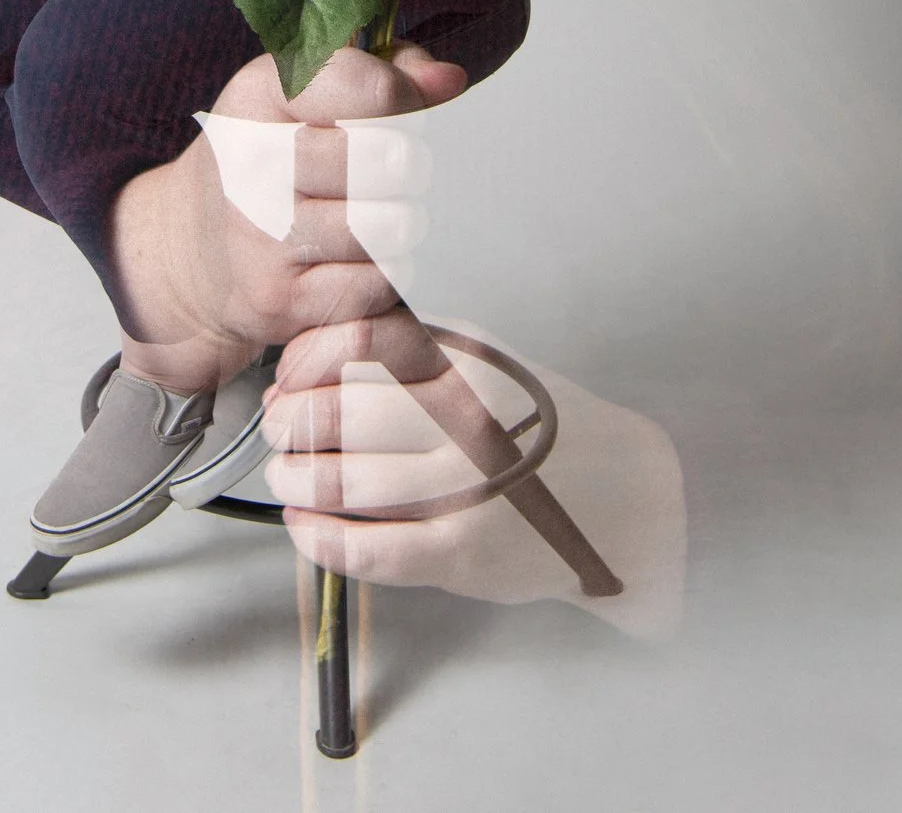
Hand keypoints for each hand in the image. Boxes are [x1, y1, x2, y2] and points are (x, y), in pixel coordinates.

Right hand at [107, 42, 466, 393]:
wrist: (189, 249)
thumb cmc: (270, 156)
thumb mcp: (308, 94)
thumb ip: (385, 71)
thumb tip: (448, 80)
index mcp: (259, 94)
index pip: (370, 88)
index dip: (407, 98)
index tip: (404, 108)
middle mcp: (251, 162)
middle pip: (391, 160)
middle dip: (409, 166)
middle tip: (393, 169)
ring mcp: (261, 236)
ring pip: (391, 227)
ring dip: (399, 224)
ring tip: (377, 213)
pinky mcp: (277, 299)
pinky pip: (375, 286)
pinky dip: (381, 276)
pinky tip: (357, 258)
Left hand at [262, 335, 687, 638]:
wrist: (621, 495)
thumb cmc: (538, 429)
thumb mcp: (484, 366)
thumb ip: (410, 357)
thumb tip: (313, 361)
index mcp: (463, 366)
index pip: (356, 347)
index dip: (302, 363)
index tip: (287, 378)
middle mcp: (460, 422)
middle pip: (337, 415)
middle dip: (289, 424)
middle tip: (279, 429)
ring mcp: (461, 492)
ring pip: (342, 485)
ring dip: (294, 482)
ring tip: (288, 479)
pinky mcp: (461, 554)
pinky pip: (369, 551)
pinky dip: (321, 540)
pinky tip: (305, 528)